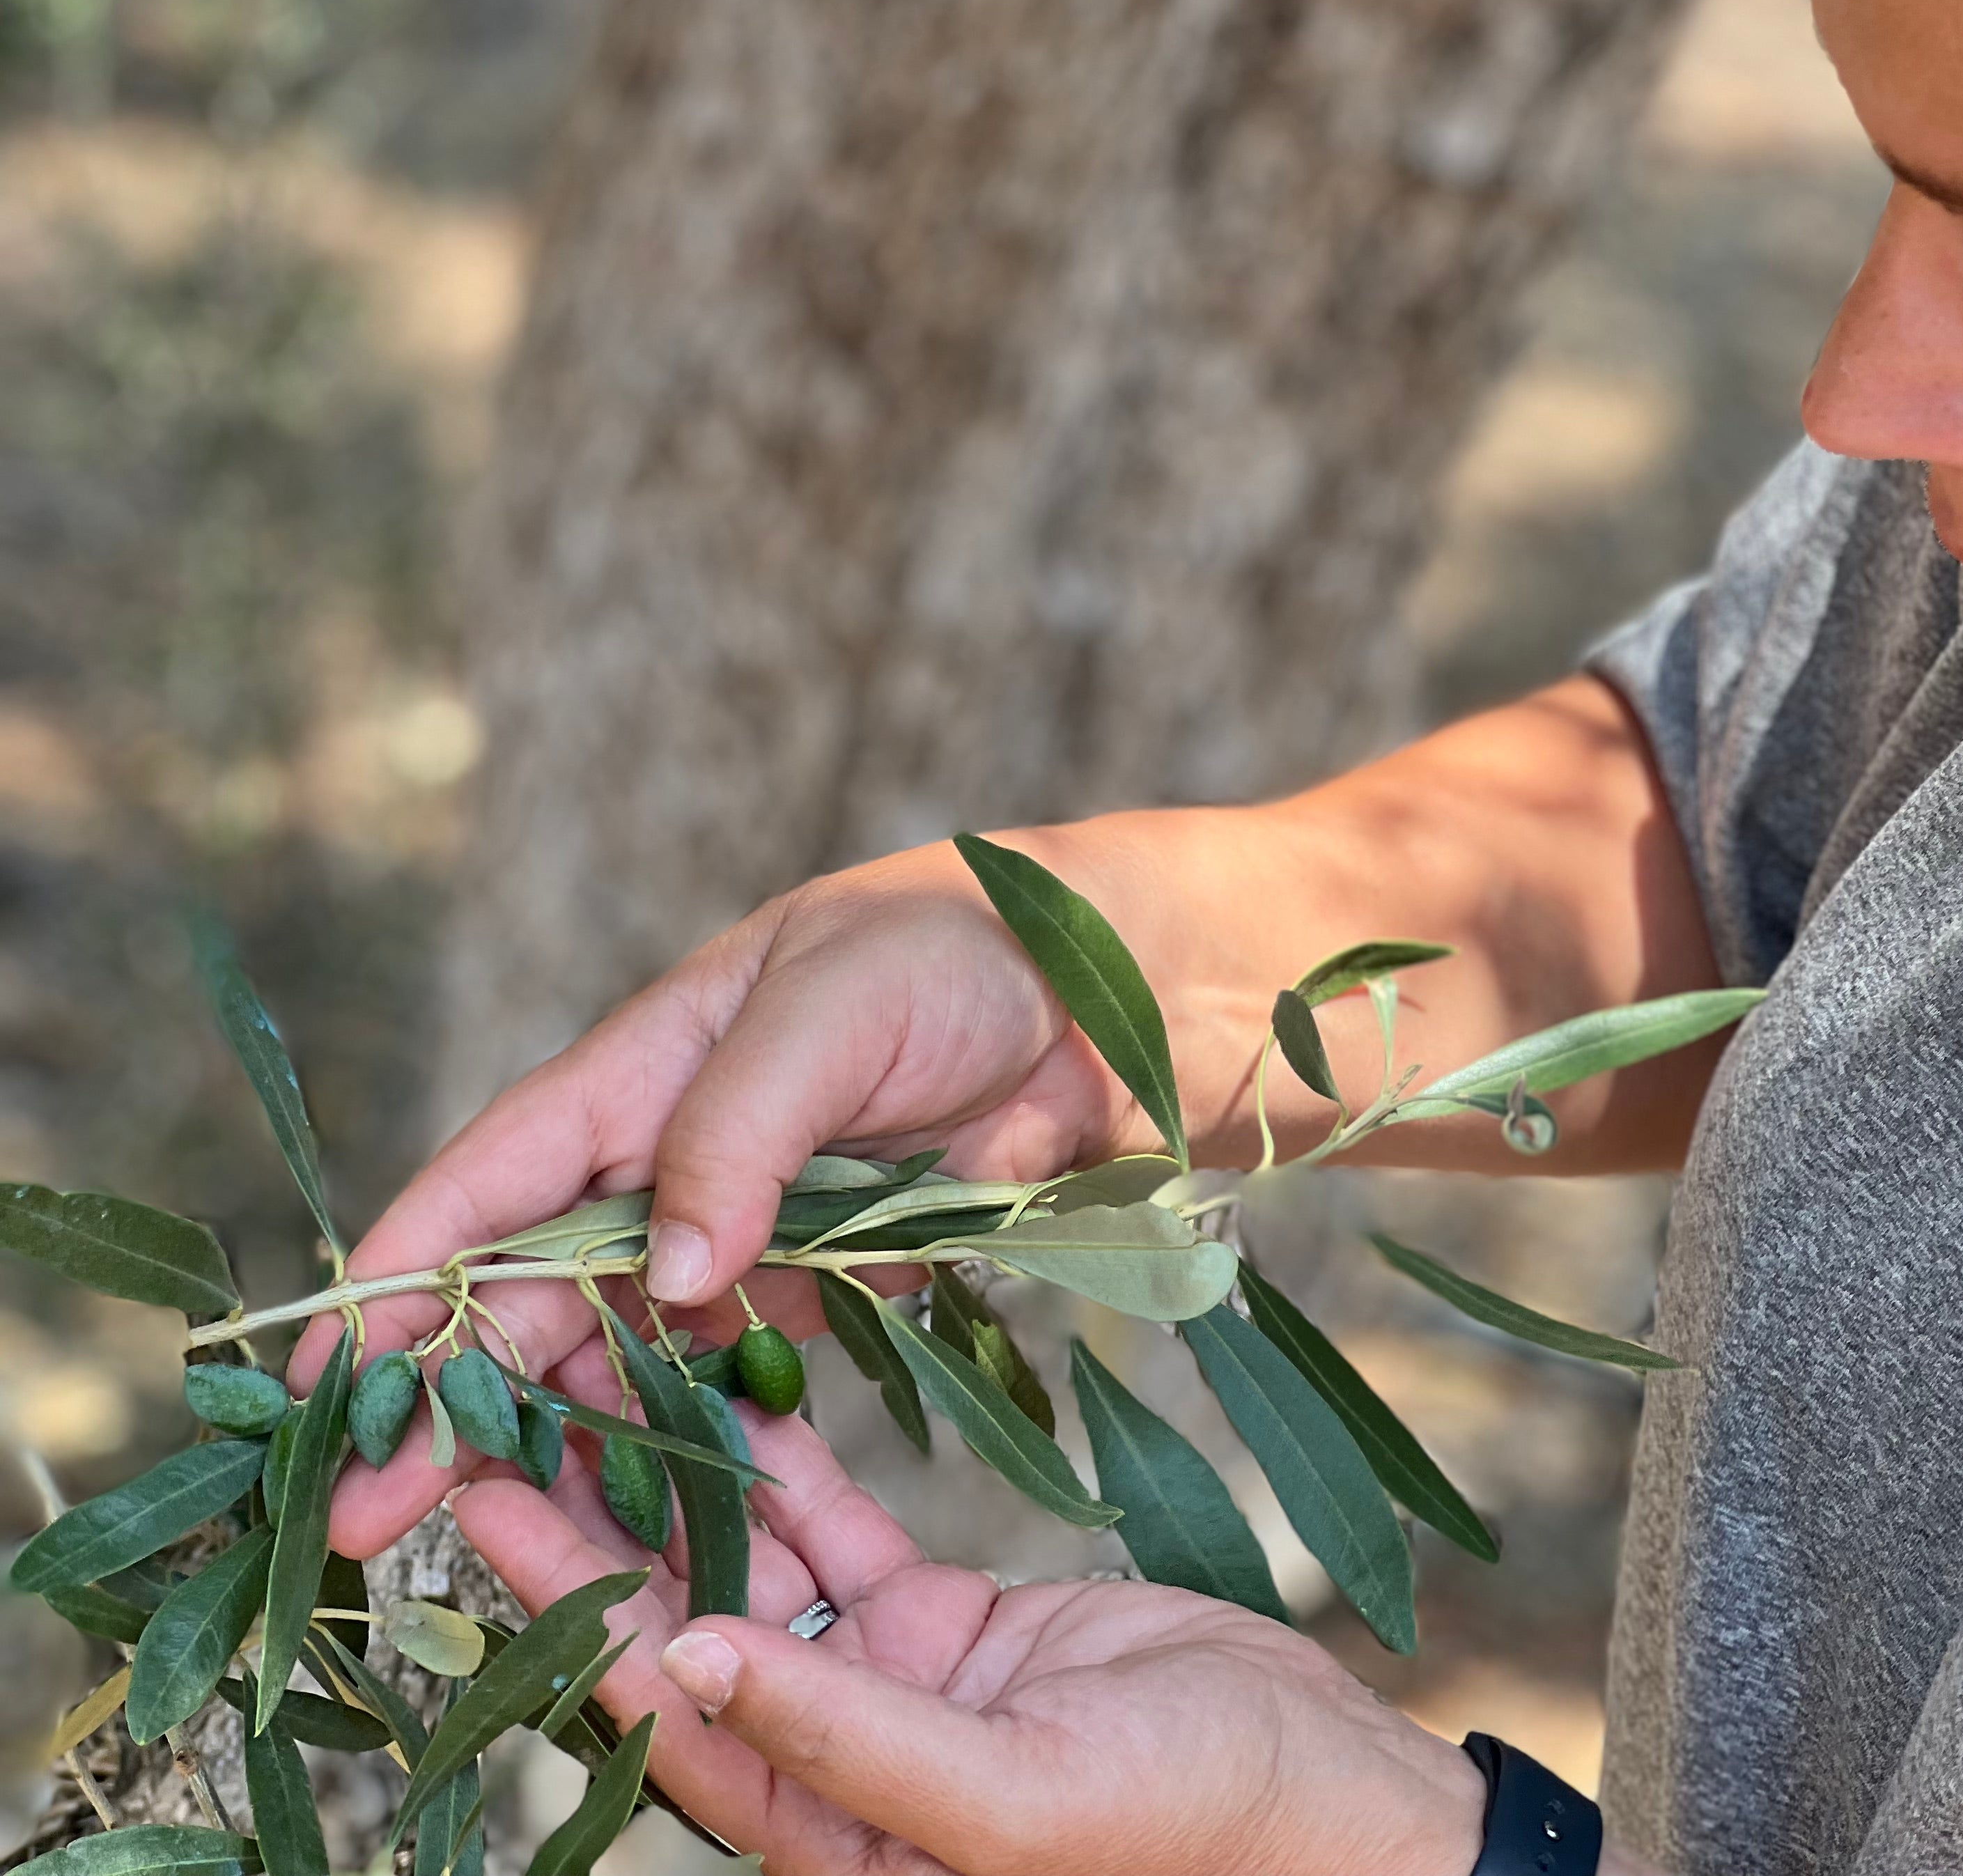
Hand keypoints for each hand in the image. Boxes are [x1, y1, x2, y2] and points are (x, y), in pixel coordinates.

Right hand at [309, 837, 1142, 1554]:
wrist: (1115, 989)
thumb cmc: (967, 950)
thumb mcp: (837, 1008)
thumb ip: (740, 1133)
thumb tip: (663, 1274)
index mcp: (649, 1062)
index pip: (493, 1177)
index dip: (398, 1274)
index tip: (318, 1377)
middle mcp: (675, 1150)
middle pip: (534, 1288)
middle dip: (448, 1396)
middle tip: (370, 1519)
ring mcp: (748, 1221)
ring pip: (619, 1346)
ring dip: (554, 1436)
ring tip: (492, 1541)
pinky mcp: (825, 1278)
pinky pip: (732, 1373)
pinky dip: (685, 1435)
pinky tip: (650, 1512)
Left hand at [451, 1405, 1489, 1875]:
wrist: (1329, 1806)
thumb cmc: (1190, 1827)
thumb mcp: (1015, 1799)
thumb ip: (847, 1743)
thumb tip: (686, 1666)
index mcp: (823, 1842)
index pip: (656, 1707)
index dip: (565, 1602)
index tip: (480, 1499)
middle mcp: (828, 1767)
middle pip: (678, 1626)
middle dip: (593, 1518)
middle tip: (505, 1404)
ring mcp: (887, 1691)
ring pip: (749, 1567)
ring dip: (679, 1472)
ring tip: (598, 1363)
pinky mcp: (947, 1634)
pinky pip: (840, 1536)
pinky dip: (785, 1466)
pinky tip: (730, 1384)